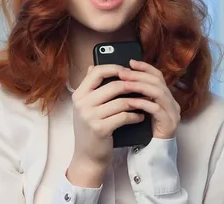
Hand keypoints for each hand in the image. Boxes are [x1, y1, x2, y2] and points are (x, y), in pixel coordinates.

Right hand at [68, 64, 144, 185]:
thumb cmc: (90, 129)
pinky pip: (124, 116)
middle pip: (114, 85)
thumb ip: (90, 87)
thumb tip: (93, 65)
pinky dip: (135, 116)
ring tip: (144, 102)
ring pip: (121, 101)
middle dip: (132, 86)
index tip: (128, 70)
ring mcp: (90, 116)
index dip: (115, 68)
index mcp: (79, 94)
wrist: (87, 157)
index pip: (97, 72)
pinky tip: (140, 117)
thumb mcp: (86, 106)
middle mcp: (82, 104)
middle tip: (142, 88)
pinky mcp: (100, 129)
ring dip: (137, 102)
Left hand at [118, 60, 180, 138]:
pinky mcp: (169, 124)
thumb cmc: (143, 129)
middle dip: (139, 75)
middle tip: (122, 73)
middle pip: (157, 81)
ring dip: (140, 86)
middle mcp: (172, 102)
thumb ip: (134, 93)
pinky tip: (130, 102)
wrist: (152, 153)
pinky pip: (156, 109)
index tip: (130, 62)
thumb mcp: (139, 108)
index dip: (144, 67)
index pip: (157, 75)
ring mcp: (172, 112)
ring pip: (158, 93)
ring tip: (124, 85)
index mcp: (165, 96)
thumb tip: (119, 77)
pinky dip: (142, 103)